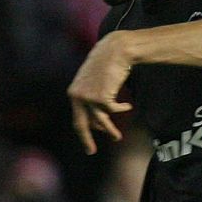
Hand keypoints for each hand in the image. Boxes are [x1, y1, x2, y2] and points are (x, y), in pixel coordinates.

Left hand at [68, 32, 134, 154]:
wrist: (116, 50)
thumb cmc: (107, 63)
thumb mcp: (93, 80)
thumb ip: (90, 96)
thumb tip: (97, 120)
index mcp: (73, 92)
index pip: (77, 117)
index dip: (84, 130)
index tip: (88, 141)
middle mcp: (77, 96)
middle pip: (81, 125)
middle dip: (86, 140)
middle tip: (90, 151)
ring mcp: (89, 98)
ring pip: (101, 121)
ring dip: (110, 130)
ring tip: (117, 137)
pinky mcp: (102, 98)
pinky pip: (114, 110)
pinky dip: (122, 108)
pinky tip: (128, 105)